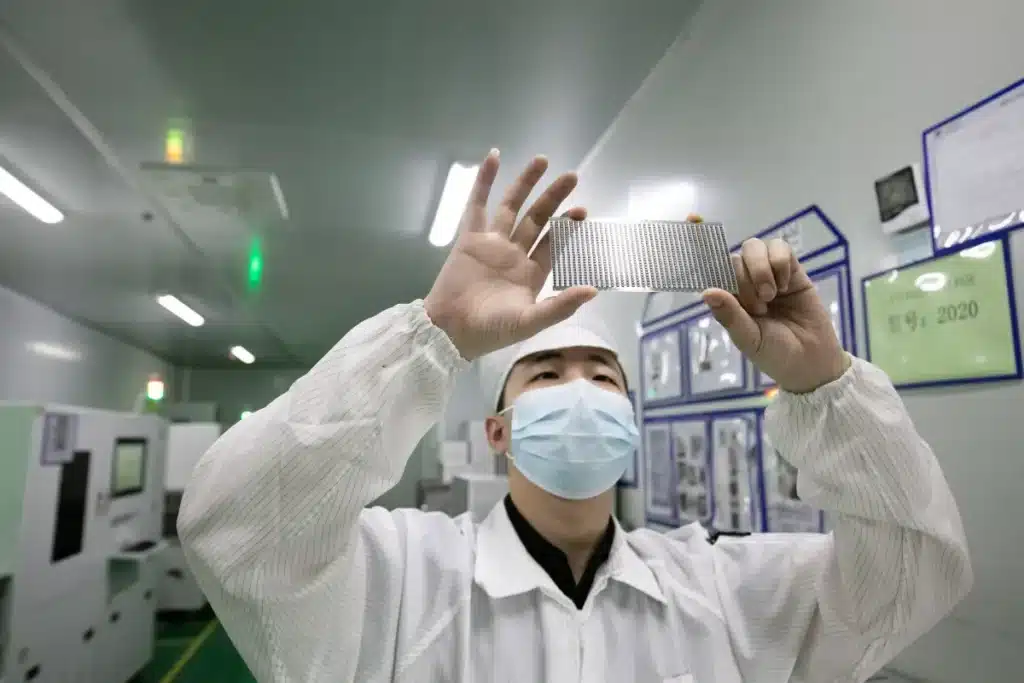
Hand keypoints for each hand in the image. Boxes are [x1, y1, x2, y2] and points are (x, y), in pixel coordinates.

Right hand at [424, 150, 596, 360]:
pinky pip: (477, 204)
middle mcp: (514, 255)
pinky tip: (494, 157)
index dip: (568, 227)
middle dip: (553, 198)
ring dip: (526, 184)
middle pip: (537, 219)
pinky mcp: (469, 239)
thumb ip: (560, 305)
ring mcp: (491, 244)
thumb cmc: (490, 331)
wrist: (449, 332)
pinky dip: (485, 181)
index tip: (581, 210)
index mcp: (531, 274)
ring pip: (512, 207)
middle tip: (571, 176)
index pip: (554, 244)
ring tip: (542, 160)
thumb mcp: (530, 322)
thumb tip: (593, 290)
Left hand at [702, 238, 850, 393]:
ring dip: (761, 269)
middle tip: (760, 308)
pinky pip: (779, 247)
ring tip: (772, 295)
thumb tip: (706, 291)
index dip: (716, 269)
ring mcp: (767, 274)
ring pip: (754, 247)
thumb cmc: (774, 353)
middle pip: (734, 258)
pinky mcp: (791, 269)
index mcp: (730, 300)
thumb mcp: (749, 338)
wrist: (812, 360)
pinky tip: (786, 286)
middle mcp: (745, 284)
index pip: (715, 273)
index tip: (720, 270)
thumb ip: (729, 315)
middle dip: (745, 280)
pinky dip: (780, 263)